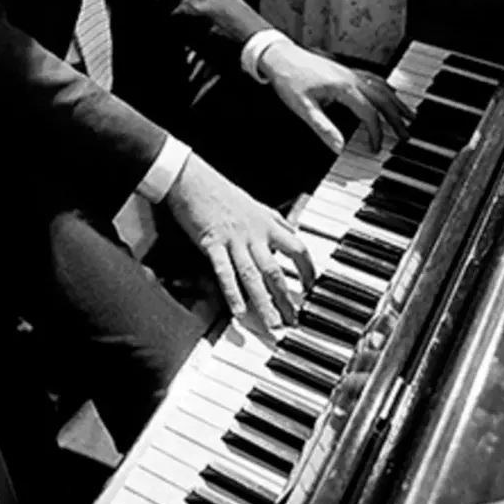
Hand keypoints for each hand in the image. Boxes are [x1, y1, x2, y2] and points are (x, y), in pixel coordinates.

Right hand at [165, 155, 314, 330]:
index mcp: (267, 224)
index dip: (308, 269)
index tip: (312, 287)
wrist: (192, 179)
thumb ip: (275, 222)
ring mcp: (234, 240)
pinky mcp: (212, 243)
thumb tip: (292, 233)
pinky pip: (225, 272)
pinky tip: (239, 311)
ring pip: (253, 276)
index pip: (298, 248)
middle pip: (276, 271)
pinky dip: (232, 293)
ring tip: (271, 324)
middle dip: (286, 299)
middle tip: (293, 321)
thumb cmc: (221, 191)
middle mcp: (254, 234)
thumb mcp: (256, 204)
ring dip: (264, 303)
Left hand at [259, 40, 412, 155]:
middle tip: (406, 135)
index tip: (377, 149)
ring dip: (396, 102)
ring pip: (381, 87)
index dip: (375, 133)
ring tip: (409, 115)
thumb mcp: (302, 107)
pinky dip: (385, 87)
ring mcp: (349, 72)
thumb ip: (322, 128)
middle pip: (382, 99)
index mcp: (344, 87)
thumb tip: (339, 148)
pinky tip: (390, 91)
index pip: (369, 113)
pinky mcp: (344, 70)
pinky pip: (373, 78)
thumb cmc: (288, 78)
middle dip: (396, 119)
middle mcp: (351, 78)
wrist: (278, 55)